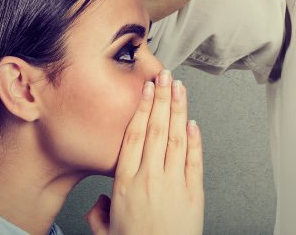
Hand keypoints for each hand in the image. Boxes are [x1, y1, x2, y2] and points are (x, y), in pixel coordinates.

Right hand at [86, 71, 203, 234]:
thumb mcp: (107, 231)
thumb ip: (100, 212)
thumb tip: (100, 201)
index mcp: (125, 184)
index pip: (134, 136)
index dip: (141, 109)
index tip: (146, 89)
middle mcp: (149, 179)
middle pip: (157, 129)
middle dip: (162, 99)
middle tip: (166, 76)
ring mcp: (174, 183)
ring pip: (177, 138)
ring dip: (179, 109)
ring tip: (181, 88)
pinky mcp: (194, 192)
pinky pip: (195, 159)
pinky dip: (195, 138)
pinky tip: (194, 122)